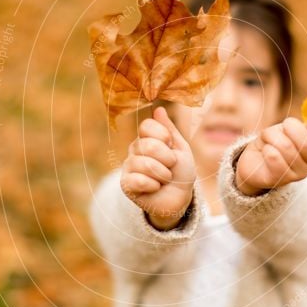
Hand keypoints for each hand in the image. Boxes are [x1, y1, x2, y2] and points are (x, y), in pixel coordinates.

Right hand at [120, 106, 196, 229]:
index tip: (171, 145)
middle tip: (171, 166)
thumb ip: (169, 129)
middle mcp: (134, 150)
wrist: (180, 198)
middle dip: (167, 158)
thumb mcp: (180, 148)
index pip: (146, 126)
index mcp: (147, 138)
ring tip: (165, 179)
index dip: (163, 136)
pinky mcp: (126, 185)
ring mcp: (129, 167)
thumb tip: (158, 109)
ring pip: (144, 164)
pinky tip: (155, 188)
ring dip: (163, 174)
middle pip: (147, 145)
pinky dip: (153, 185)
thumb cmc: (181, 172)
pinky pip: (138, 180)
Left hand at [235, 117, 306, 195]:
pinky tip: (265, 152)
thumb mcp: (288, 129)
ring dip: (272, 137)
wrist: (252, 161)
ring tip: (268, 141)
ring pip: (286, 147)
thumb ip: (304, 127)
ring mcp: (298, 174)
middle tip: (282, 126)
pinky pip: (274, 157)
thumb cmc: (273, 142)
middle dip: (291, 128)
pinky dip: (266, 148)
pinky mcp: (280, 180)